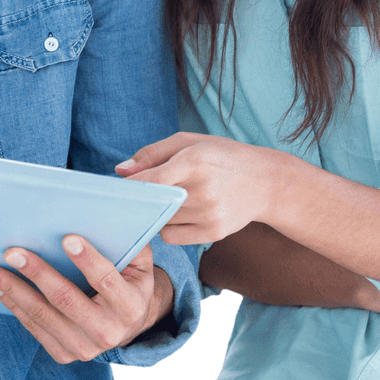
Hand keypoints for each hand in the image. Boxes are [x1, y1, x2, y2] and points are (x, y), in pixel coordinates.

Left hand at [0, 238, 171, 362]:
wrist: (128, 324)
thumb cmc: (130, 281)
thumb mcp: (139, 262)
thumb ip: (127, 242)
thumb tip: (102, 213)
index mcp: (130, 306)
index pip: (106, 280)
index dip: (88, 259)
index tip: (67, 238)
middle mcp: (108, 332)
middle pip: (66, 299)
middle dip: (37, 273)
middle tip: (13, 252)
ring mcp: (84, 347)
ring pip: (43, 315)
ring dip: (13, 290)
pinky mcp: (64, 353)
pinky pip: (34, 328)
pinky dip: (14, 305)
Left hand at [116, 132, 268, 243]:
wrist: (265, 182)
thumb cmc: (221, 157)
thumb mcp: (189, 142)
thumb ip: (152, 153)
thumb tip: (120, 170)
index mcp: (194, 161)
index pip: (152, 179)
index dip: (130, 186)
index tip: (114, 189)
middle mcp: (202, 189)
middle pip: (153, 202)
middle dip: (141, 200)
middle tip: (136, 196)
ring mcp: (209, 214)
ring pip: (160, 220)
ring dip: (157, 212)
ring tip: (171, 200)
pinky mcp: (213, 233)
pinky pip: (171, 236)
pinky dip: (168, 227)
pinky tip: (180, 214)